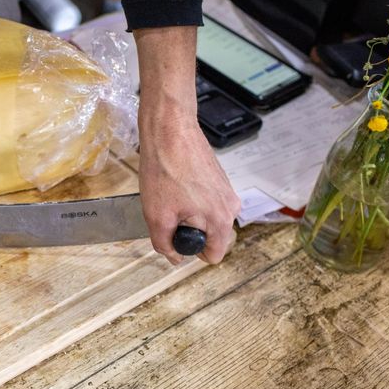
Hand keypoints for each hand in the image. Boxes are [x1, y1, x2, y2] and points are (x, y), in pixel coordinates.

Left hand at [133, 25, 239, 264]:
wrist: (170, 130)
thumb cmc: (164, 170)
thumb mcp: (157, 216)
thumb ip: (165, 244)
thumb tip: (174, 258)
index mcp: (221, 220)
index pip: (213, 255)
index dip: (190, 250)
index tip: (174, 235)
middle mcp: (231, 207)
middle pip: (210, 237)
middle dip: (188, 231)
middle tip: (168, 212)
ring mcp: (227, 191)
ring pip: (206, 218)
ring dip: (188, 214)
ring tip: (170, 195)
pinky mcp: (219, 179)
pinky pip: (206, 202)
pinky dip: (190, 199)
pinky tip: (175, 185)